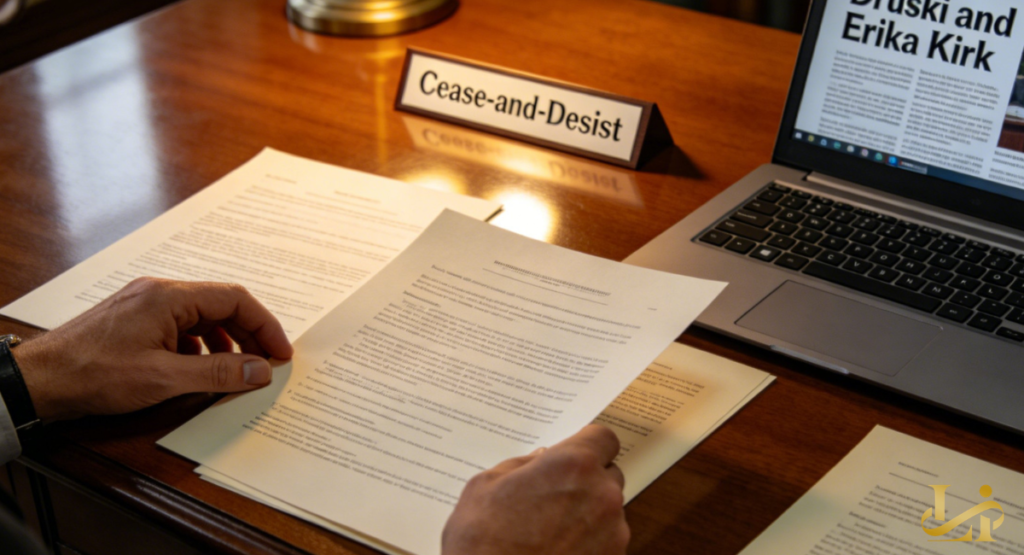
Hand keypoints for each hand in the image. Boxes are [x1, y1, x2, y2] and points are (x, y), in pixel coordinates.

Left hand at [15, 277, 292, 420]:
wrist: (40, 380)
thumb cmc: (93, 374)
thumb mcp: (164, 378)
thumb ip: (217, 372)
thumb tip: (260, 370)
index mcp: (169, 296)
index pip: (235, 298)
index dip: (265, 325)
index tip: (280, 352)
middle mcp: (159, 293)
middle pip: (221, 305)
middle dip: (249, 335)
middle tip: (266, 364)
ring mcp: (145, 304)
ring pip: (202, 316)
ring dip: (225, 342)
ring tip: (235, 371)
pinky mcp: (135, 320)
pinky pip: (181, 325)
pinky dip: (200, 346)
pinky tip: (198, 369)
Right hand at [442, 424, 628, 554]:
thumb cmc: (481, 543)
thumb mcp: (484, 487)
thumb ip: (520, 466)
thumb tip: (540, 460)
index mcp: (572, 466)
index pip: (604, 439)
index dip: (588, 444)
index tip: (574, 454)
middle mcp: (601, 496)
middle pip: (608, 475)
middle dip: (586, 480)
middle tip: (553, 494)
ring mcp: (612, 535)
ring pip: (608, 512)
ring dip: (587, 515)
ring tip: (550, 531)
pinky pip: (606, 544)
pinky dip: (589, 545)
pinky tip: (556, 552)